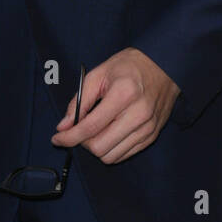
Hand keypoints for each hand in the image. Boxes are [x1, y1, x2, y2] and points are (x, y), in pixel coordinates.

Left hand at [51, 48, 179, 163]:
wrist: (164, 66)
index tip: (57, 138)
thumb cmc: (129, 66)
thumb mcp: (98, 74)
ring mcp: (148, 128)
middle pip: (100, 147)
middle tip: (79, 130)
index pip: (91, 127)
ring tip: (95, 130)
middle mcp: (138, 114)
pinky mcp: (152, 135)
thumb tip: (64, 126)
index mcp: (123, 94)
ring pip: (111, 156)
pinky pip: (124, 155)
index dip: (69, 137)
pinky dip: (110, 149)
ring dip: (96, 148)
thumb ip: (78, 101)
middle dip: (82, 143)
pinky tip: (108, 133)